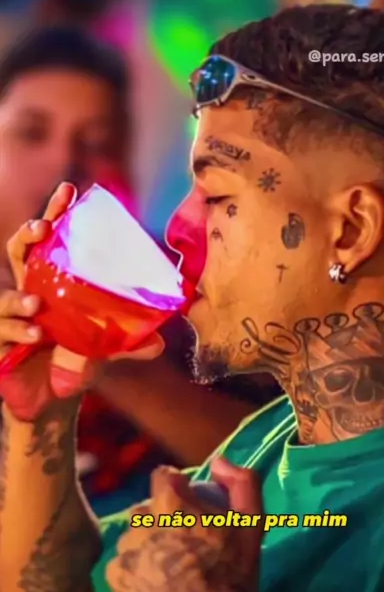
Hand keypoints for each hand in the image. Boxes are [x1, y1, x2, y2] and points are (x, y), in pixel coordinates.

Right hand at [0, 182, 163, 421]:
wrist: (51, 399)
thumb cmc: (74, 362)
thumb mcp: (105, 348)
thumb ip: (128, 343)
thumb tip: (159, 341)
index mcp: (53, 283)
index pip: (50, 240)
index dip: (56, 213)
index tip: (69, 191)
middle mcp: (29, 292)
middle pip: (20, 251)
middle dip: (28, 234)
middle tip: (43, 227)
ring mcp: (11, 317)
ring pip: (6, 296)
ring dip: (20, 296)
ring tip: (38, 302)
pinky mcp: (1, 344)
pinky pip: (3, 331)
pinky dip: (18, 331)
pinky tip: (36, 335)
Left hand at [106, 458, 270, 591]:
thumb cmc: (234, 575)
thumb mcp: (251, 524)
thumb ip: (241, 481)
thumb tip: (218, 461)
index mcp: (170, 503)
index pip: (164, 476)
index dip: (178, 488)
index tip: (190, 507)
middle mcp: (140, 522)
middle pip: (148, 509)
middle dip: (163, 519)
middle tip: (184, 544)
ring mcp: (125, 552)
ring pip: (134, 537)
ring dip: (148, 545)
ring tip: (170, 568)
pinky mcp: (115, 580)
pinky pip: (123, 564)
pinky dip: (137, 570)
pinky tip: (157, 585)